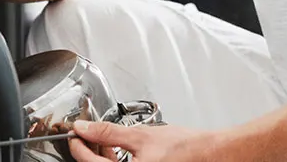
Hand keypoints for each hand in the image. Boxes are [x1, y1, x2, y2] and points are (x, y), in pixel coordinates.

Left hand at [69, 121, 230, 161]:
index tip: (74, 134)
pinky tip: (118, 148)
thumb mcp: (141, 135)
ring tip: (104, 138)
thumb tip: (85, 128)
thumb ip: (108, 132)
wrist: (211, 154)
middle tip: (87, 133)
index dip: (78, 146)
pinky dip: (117, 161)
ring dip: (103, 156)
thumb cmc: (185, 148)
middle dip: (91, 150)